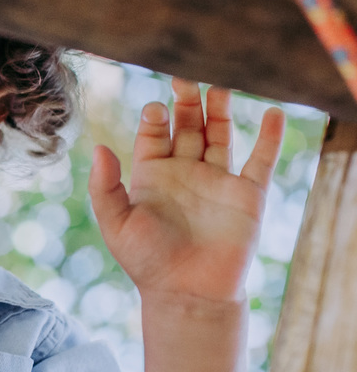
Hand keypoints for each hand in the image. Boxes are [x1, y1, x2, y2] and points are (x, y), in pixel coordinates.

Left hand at [88, 78, 284, 304]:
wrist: (187, 295)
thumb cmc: (146, 262)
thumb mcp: (115, 223)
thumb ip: (104, 186)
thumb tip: (98, 147)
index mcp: (152, 175)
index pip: (154, 133)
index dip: (155, 118)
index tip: (155, 108)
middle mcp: (185, 172)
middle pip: (188, 125)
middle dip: (186, 101)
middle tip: (186, 76)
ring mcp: (217, 180)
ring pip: (221, 134)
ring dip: (221, 109)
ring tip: (220, 82)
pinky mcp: (247, 195)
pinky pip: (261, 161)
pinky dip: (270, 138)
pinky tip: (274, 114)